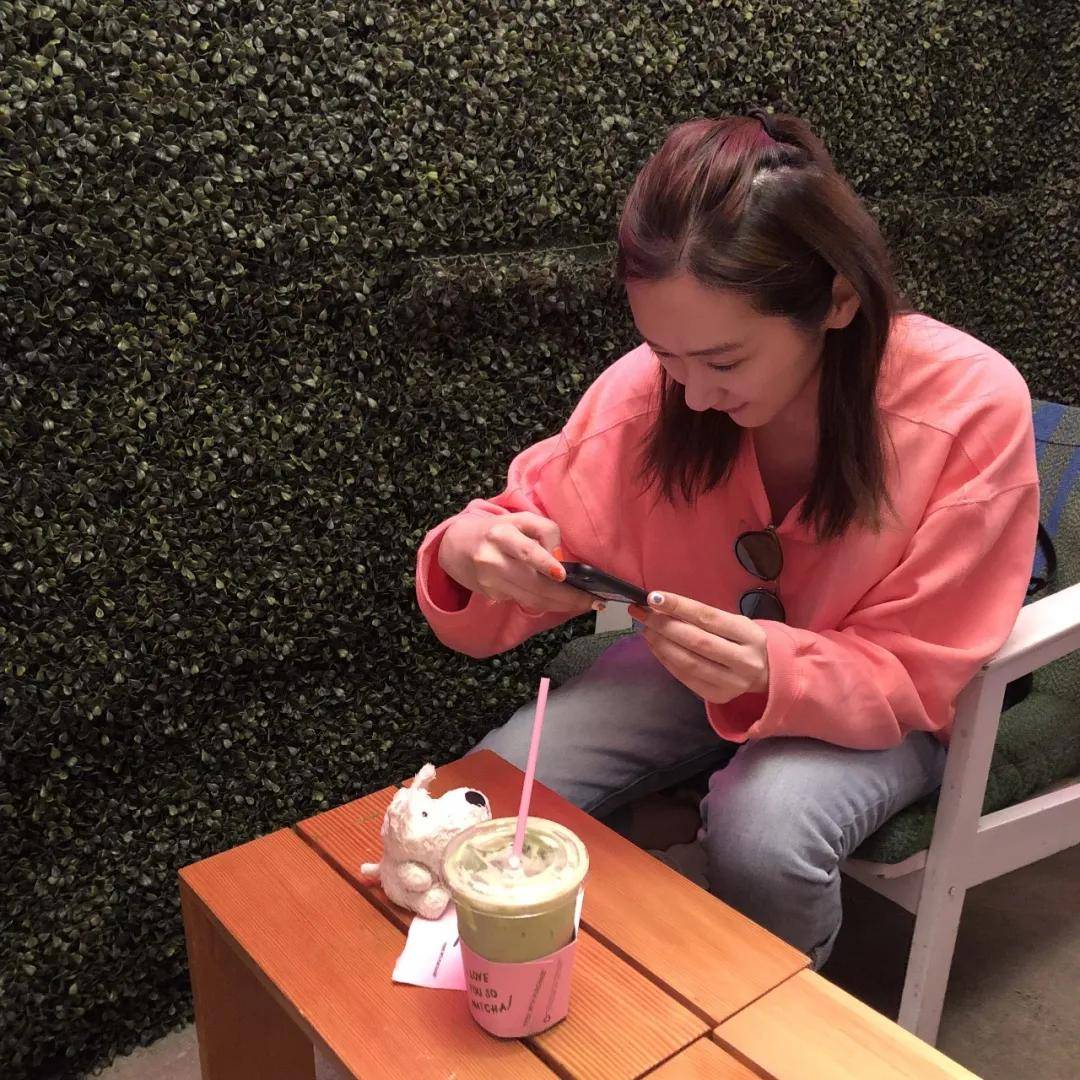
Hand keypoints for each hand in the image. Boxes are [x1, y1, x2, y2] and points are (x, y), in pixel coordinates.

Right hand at [438, 511, 598, 616]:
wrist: (456, 545)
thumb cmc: (497, 530)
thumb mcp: (519, 519)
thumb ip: (545, 531)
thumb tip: (561, 559)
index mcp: (502, 533)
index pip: (525, 550)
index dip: (545, 562)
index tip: (563, 575)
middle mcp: (492, 558)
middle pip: (533, 583)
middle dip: (565, 595)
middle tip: (590, 601)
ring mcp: (490, 580)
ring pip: (530, 598)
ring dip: (560, 604)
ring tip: (582, 604)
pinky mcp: (490, 594)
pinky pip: (522, 601)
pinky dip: (543, 602)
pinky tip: (558, 601)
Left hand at [628, 591, 769, 703]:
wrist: (766, 673)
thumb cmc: (742, 640)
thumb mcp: (733, 623)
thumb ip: (703, 616)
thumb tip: (661, 605)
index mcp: (750, 635)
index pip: (708, 617)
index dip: (679, 606)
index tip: (654, 597)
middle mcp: (744, 661)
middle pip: (696, 641)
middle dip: (664, 625)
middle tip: (643, 613)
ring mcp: (732, 682)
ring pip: (688, 662)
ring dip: (661, 644)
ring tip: (647, 630)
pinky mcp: (718, 695)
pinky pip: (685, 677)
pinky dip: (666, 660)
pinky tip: (656, 646)